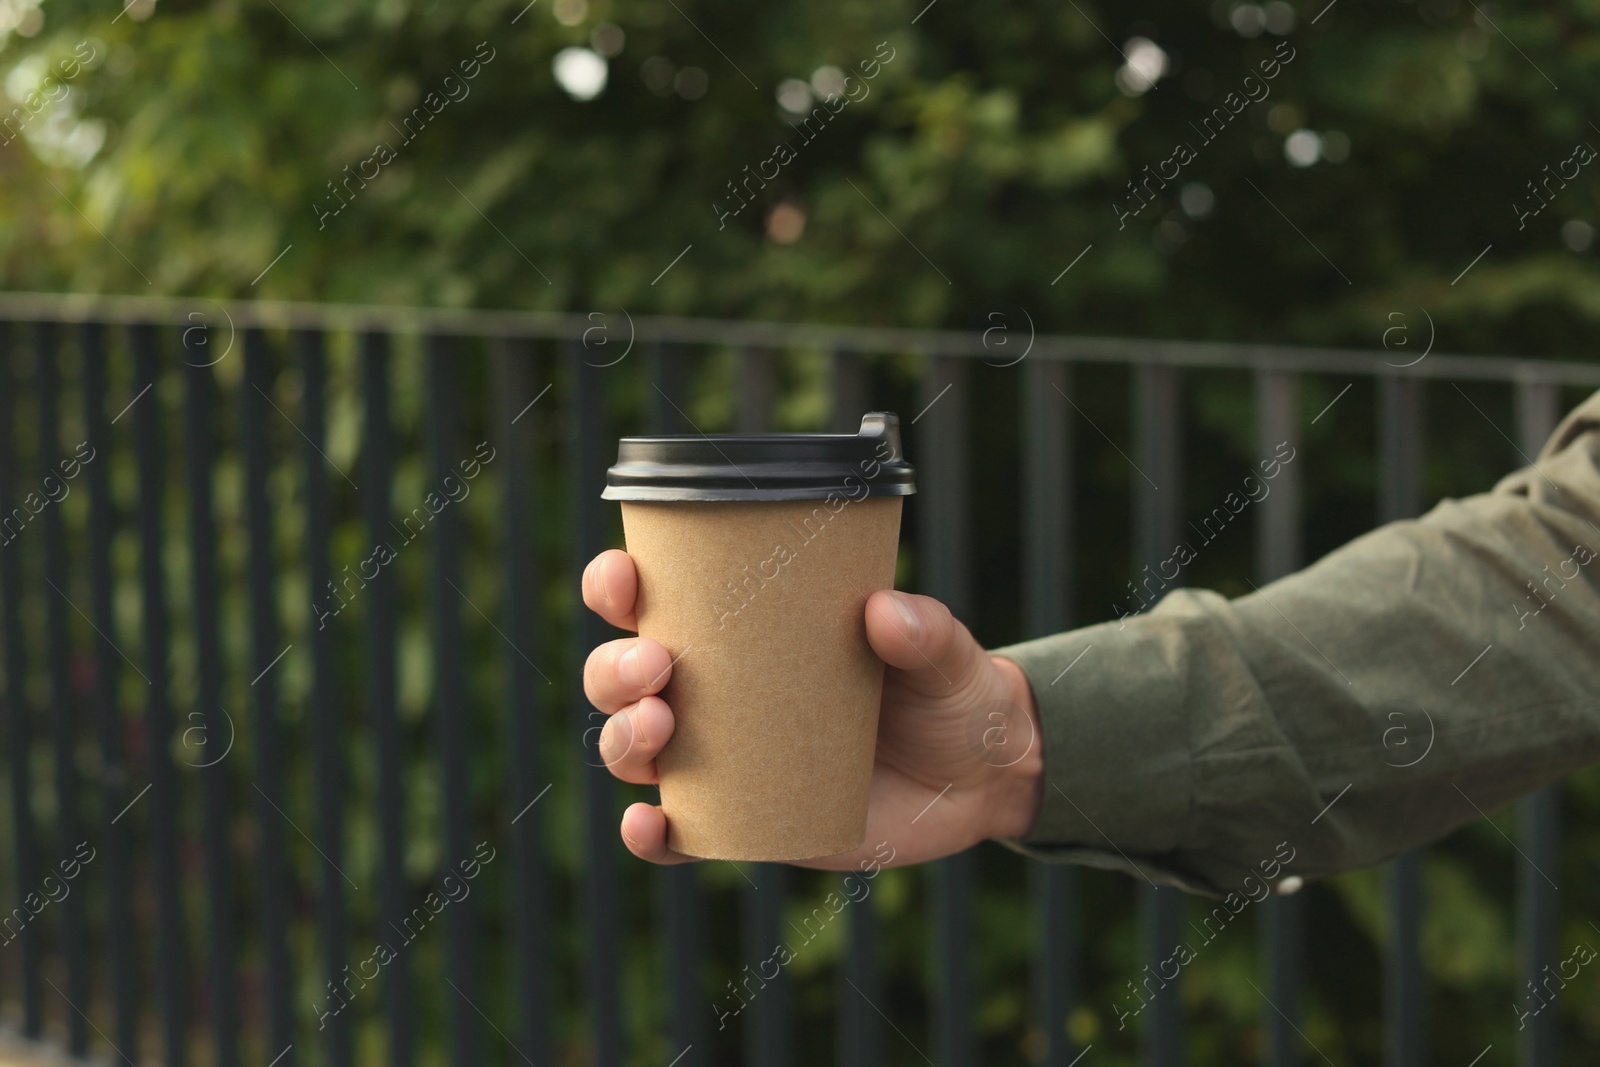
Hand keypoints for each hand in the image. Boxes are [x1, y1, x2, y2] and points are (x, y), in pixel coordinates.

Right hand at [580, 548, 1043, 869]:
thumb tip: (884, 612)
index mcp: (744, 628)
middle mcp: (716, 690)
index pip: (654, 597)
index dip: (618, 585)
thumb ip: (924, 630)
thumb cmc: (947, 691)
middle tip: (658, 665)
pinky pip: (676, 836)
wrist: (980, 777)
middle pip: (621, 675)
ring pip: (633, 748)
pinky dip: (649, 834)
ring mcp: (722, 760)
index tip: (626, 580)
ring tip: (661, 726)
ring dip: (624, 739)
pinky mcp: (741, 823)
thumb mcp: (945, 653)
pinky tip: (652, 823)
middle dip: (615, 668)